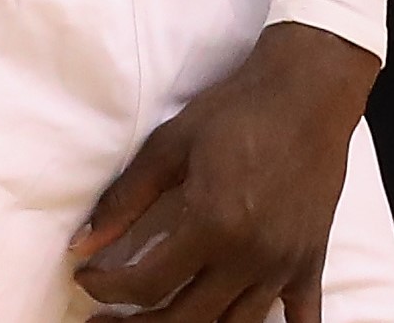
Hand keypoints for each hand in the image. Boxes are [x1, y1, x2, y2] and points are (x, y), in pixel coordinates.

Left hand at [71, 23, 374, 322]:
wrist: (305, 94)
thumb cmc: (236, 112)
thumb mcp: (169, 146)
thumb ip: (124, 199)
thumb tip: (82, 243)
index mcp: (212, 225)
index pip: (147, 284)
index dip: (107, 289)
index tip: (86, 277)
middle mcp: (250, 256)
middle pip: (186, 320)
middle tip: (106, 317)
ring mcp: (284, 265)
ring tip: (158, 321)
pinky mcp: (310, 263)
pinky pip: (302, 319)